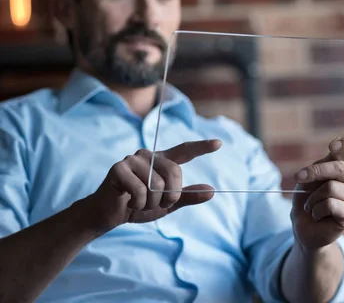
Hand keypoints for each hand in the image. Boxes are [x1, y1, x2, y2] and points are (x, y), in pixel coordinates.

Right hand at [82, 139, 221, 232]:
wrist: (109, 215)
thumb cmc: (138, 206)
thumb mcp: (168, 205)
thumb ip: (187, 196)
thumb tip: (212, 191)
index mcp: (162, 161)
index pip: (184, 151)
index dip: (202, 147)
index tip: (219, 143)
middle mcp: (149, 155)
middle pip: (174, 173)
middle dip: (170, 196)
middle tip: (157, 204)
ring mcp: (133, 160)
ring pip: (157, 185)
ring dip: (151, 203)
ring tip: (139, 202)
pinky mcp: (118, 168)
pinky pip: (140, 190)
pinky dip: (138, 203)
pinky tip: (128, 201)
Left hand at [291, 135, 343, 250]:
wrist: (303, 226)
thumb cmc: (307, 197)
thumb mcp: (311, 176)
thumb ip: (323, 164)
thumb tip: (334, 154)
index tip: (331, 147)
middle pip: (341, 168)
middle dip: (316, 171)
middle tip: (299, 177)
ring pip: (332, 188)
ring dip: (312, 197)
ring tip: (312, 205)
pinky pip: (331, 205)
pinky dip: (316, 210)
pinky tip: (317, 215)